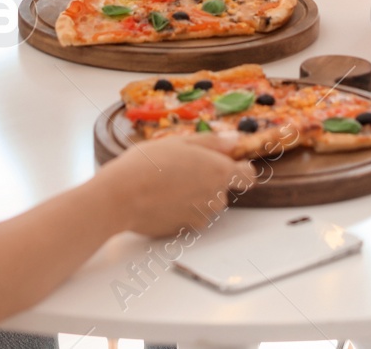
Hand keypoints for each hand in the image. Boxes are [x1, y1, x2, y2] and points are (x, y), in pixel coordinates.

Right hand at [97, 133, 255, 235]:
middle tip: (181, 167)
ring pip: (205, 204)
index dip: (239, 168)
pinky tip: (159, 198)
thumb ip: (212, 142)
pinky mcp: (184, 230)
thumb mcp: (181, 142)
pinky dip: (179, 209)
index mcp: (219, 172)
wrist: (121, 196)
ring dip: (194, 195)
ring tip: (166, 182)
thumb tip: (234, 141)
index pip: (248, 176)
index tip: (226, 162)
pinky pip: (188, 216)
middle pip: (223, 189)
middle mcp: (215, 198)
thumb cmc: (149, 164)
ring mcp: (200, 217)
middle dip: (208, 180)